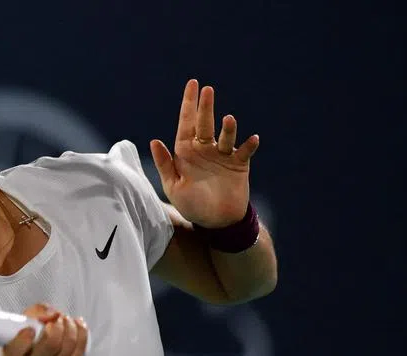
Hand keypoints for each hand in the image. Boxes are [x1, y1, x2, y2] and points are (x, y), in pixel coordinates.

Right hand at [1, 304, 87, 355]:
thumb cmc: (32, 337)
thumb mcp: (26, 321)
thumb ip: (35, 312)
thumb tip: (53, 315)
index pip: (15, 352)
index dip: (23, 340)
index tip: (30, 329)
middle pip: (50, 346)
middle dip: (58, 326)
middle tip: (58, 318)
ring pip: (68, 348)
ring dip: (71, 328)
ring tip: (68, 320)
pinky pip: (79, 353)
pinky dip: (82, 335)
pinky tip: (78, 326)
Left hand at [150, 79, 259, 227]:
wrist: (216, 221)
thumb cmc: (191, 204)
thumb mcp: (173, 186)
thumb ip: (164, 164)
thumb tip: (154, 140)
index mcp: (186, 152)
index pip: (186, 123)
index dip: (188, 104)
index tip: (192, 84)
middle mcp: (204, 149)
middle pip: (205, 124)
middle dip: (205, 107)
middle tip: (207, 90)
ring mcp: (222, 155)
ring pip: (225, 136)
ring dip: (228, 128)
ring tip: (228, 119)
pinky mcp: (239, 163)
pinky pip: (244, 151)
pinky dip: (248, 145)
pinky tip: (252, 139)